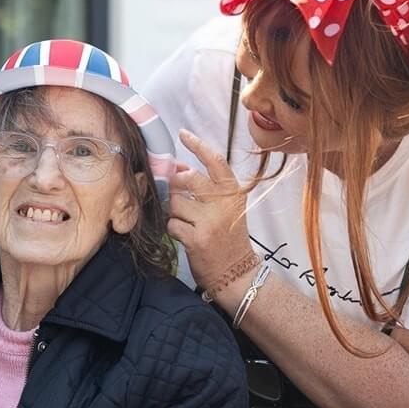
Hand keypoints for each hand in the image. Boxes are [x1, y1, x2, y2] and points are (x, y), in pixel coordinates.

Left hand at [167, 129, 253, 289]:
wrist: (236, 273)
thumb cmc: (228, 238)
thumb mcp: (227, 208)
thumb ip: (208, 188)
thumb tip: (180, 168)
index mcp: (233, 193)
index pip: (216, 161)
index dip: (198, 145)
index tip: (183, 134)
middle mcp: (223, 204)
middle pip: (188, 179)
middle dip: (175, 184)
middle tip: (177, 194)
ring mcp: (210, 221)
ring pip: (175, 203)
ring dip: (173, 212)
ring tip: (187, 222)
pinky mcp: (196, 238)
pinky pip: (171, 223)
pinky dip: (173, 229)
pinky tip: (185, 236)